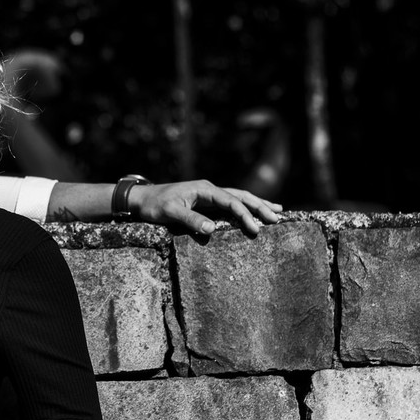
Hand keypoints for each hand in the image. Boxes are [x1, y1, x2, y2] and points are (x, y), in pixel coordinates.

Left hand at [131, 180, 281, 236]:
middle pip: (240, 196)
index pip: (230, 201)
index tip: (255, 228)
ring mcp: (209, 194)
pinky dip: (244, 207)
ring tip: (277, 210)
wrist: (142, 199)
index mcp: (204, 189)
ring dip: (257, 204)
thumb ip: (191, 220)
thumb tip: (212, 230)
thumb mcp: (169, 213)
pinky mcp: (206, 202)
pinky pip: (230, 203)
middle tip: (278, 218)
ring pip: (238, 197)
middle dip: (260, 206)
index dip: (244, 214)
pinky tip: (254, 212)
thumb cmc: (154, 205)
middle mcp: (209, 189)